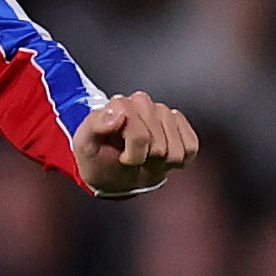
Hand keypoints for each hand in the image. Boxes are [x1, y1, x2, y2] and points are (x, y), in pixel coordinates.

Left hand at [70, 91, 198, 196]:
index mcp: (120, 104)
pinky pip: (190, 147)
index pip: (140, 135)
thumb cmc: (97, 157)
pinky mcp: (181, 127)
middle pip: (159, 144)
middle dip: (144, 159)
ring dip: (159, 162)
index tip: (120, 157)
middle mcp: (144, 103)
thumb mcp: (85, 144)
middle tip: (131, 159)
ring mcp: (164, 114)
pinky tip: (161, 159)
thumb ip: (96, 124)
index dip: (131, 155)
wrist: (109, 171)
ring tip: (144, 158)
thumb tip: (119, 113)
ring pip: (175, 149)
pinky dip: (177, 161)